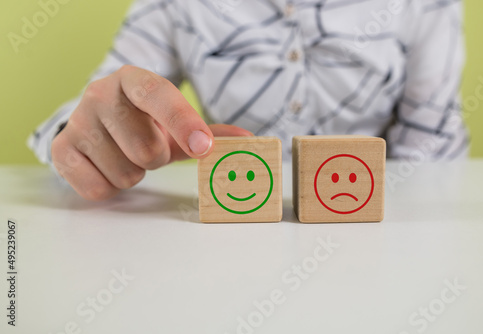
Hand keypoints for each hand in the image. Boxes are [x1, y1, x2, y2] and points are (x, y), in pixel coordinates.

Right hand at [51, 65, 251, 200]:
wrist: (97, 123)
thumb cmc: (143, 123)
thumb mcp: (175, 123)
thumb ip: (211, 132)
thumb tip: (248, 141)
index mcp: (134, 80)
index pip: (158, 96)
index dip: (183, 123)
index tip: (204, 149)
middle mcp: (100, 94)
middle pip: (146, 149)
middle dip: (155, 159)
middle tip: (147, 148)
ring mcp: (77, 121)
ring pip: (125, 174)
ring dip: (134, 173)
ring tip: (125, 155)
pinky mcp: (61, 150)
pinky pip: (97, 189)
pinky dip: (111, 187)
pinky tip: (107, 167)